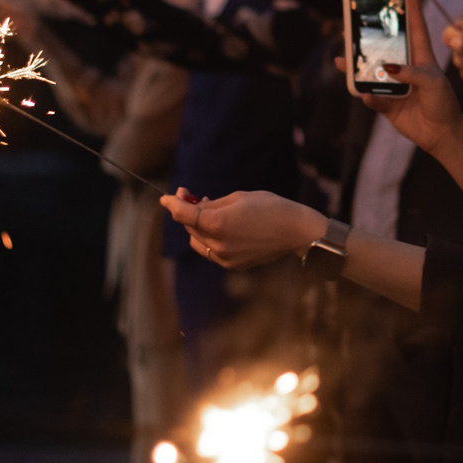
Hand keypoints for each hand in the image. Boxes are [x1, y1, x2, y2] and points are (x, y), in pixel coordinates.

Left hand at [159, 189, 324, 270]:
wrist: (296, 231)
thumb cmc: (270, 207)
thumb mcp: (238, 197)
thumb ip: (211, 204)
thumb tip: (193, 205)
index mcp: (217, 224)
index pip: (183, 214)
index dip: (172, 204)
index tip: (166, 197)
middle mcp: (217, 244)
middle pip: (189, 228)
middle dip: (187, 212)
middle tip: (192, 196)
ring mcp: (225, 258)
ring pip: (198, 242)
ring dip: (197, 228)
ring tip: (210, 212)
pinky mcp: (233, 265)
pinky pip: (212, 252)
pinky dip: (210, 239)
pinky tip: (223, 228)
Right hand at [345, 0, 462, 150]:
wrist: (441, 134)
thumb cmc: (444, 103)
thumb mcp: (433, 83)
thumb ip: (412, 73)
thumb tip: (388, 68)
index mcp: (421, 56)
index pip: (416, 26)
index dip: (412, 6)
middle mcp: (405, 67)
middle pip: (384, 46)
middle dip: (370, 34)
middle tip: (353, 22)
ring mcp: (394, 84)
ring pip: (371, 70)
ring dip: (357, 65)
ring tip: (343, 58)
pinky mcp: (387, 102)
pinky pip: (372, 96)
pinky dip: (368, 95)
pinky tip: (365, 94)